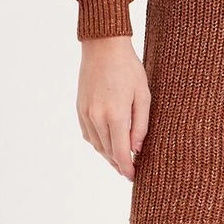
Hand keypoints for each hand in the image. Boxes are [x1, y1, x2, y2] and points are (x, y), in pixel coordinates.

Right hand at [76, 35, 150, 180]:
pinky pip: (88, 134)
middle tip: (130, 170)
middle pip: (107, 152)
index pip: (120, 153)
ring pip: (96, 145)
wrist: (103, 47)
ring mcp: (85, 113)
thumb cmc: (128, 68)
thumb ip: (140, 124)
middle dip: (119, 164)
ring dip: (108, 155)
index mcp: (115, 115)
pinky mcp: (79, 108)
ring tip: (120, 160)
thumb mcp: (143, 94)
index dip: (126, 168)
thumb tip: (136, 149)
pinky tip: (107, 143)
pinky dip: (98, 143)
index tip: (133, 177)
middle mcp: (96, 117)